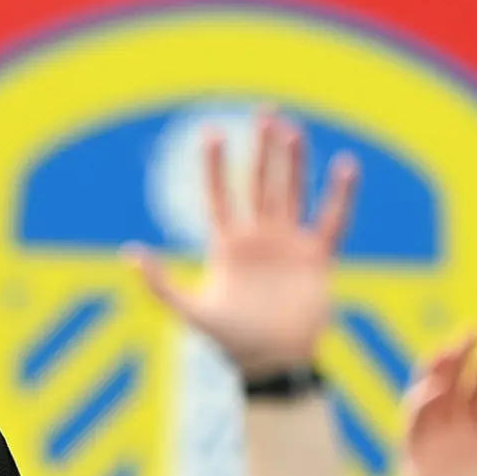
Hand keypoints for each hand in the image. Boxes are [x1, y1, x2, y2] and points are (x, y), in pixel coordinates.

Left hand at [128, 120, 357, 381]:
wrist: (272, 364)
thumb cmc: (230, 343)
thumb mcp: (189, 311)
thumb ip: (159, 284)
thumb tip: (130, 253)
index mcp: (227, 246)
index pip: (219, 195)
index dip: (214, 165)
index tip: (211, 132)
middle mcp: (258, 239)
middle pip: (258, 184)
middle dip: (260, 149)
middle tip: (264, 111)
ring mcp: (289, 246)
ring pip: (291, 193)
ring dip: (292, 162)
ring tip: (292, 128)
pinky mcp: (317, 259)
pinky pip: (332, 220)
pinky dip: (340, 195)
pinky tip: (346, 165)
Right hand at [403, 339, 476, 475]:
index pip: (475, 392)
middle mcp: (452, 444)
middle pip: (447, 388)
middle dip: (454, 359)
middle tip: (470, 332)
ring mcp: (432, 456)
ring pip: (425, 404)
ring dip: (432, 376)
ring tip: (448, 351)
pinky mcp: (418, 472)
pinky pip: (412, 434)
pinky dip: (419, 409)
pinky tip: (436, 390)